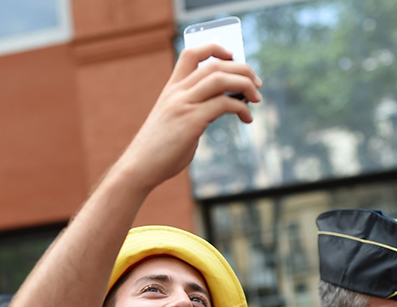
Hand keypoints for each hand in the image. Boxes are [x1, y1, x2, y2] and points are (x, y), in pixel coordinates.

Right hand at [114, 44, 260, 191]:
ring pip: (220, 79)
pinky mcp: (191, 122)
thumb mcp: (174, 121)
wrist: (139, 168)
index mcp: (171, 89)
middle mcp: (177, 93)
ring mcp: (183, 105)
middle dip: (242, 69)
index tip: (232, 55)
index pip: (191, 54)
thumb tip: (222, 106)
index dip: (214, 48)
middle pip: (214, 65)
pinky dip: (241, 107)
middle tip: (257, 82)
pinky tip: (246, 118)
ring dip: (245, 84)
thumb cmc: (159, 149)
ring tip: (257, 97)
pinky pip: (223, 104)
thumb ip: (194, 109)